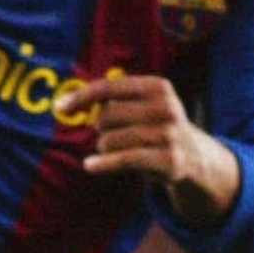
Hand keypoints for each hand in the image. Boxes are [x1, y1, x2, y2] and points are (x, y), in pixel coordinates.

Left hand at [75, 72, 237, 222]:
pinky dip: (103, 163)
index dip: (82, 97)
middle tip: (110, 133)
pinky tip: (89, 165)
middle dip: (100, 127)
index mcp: (158, 87)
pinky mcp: (168, 160)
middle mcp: (167, 108)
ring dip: (104, 146)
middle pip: (108, 116)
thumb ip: (109, 99)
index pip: (110, 87)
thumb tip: (64, 104)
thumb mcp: (140, 104)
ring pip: (112, 139)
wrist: (193, 155)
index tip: (59, 107)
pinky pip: (124, 160)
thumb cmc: (154, 125)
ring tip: (113, 148)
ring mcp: (169, 135)